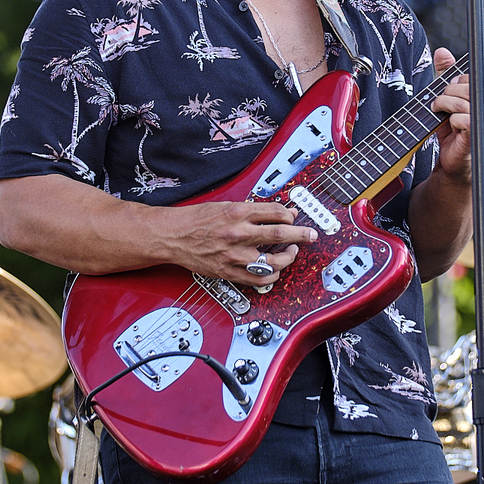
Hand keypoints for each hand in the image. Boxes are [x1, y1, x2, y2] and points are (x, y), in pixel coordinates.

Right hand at [164, 200, 317, 287]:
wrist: (172, 235)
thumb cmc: (196, 220)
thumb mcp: (226, 205)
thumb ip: (254, 210)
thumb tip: (280, 212)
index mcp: (237, 212)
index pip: (276, 213)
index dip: (290, 215)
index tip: (295, 217)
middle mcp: (237, 233)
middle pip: (279, 235)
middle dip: (300, 235)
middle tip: (310, 235)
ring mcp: (234, 255)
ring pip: (272, 261)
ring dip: (288, 257)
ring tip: (292, 252)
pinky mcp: (228, 271)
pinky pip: (257, 278)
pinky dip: (271, 276)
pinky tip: (275, 270)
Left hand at [429, 47, 483, 183]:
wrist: (449, 157)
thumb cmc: (450, 125)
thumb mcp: (446, 94)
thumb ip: (446, 72)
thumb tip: (442, 51)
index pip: (481, 76)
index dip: (461, 79)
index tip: (450, 88)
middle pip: (470, 85)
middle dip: (448, 90)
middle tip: (440, 101)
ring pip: (464, 102)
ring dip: (444, 104)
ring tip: (439, 111)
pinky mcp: (479, 135)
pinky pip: (462, 118)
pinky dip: (449, 121)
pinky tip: (450, 128)